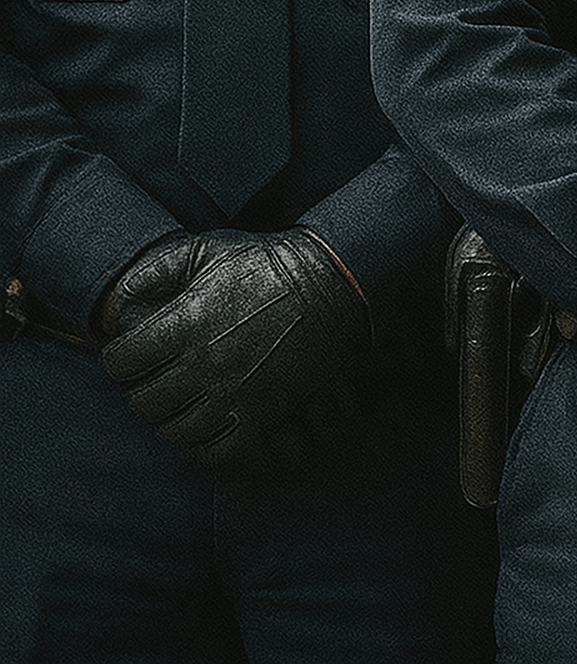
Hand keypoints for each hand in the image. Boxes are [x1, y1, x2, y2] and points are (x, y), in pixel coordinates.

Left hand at [98, 227, 372, 473]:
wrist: (332, 280)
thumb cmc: (266, 263)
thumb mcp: (208, 249)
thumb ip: (156, 268)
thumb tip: (121, 299)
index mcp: (184, 323)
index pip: (120, 362)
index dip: (121, 359)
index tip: (136, 355)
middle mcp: (204, 363)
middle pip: (144, 403)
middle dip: (144, 392)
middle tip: (158, 381)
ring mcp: (235, 392)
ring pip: (176, 431)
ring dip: (171, 421)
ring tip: (182, 405)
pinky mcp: (265, 412)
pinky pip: (218, 451)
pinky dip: (205, 447)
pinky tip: (208, 427)